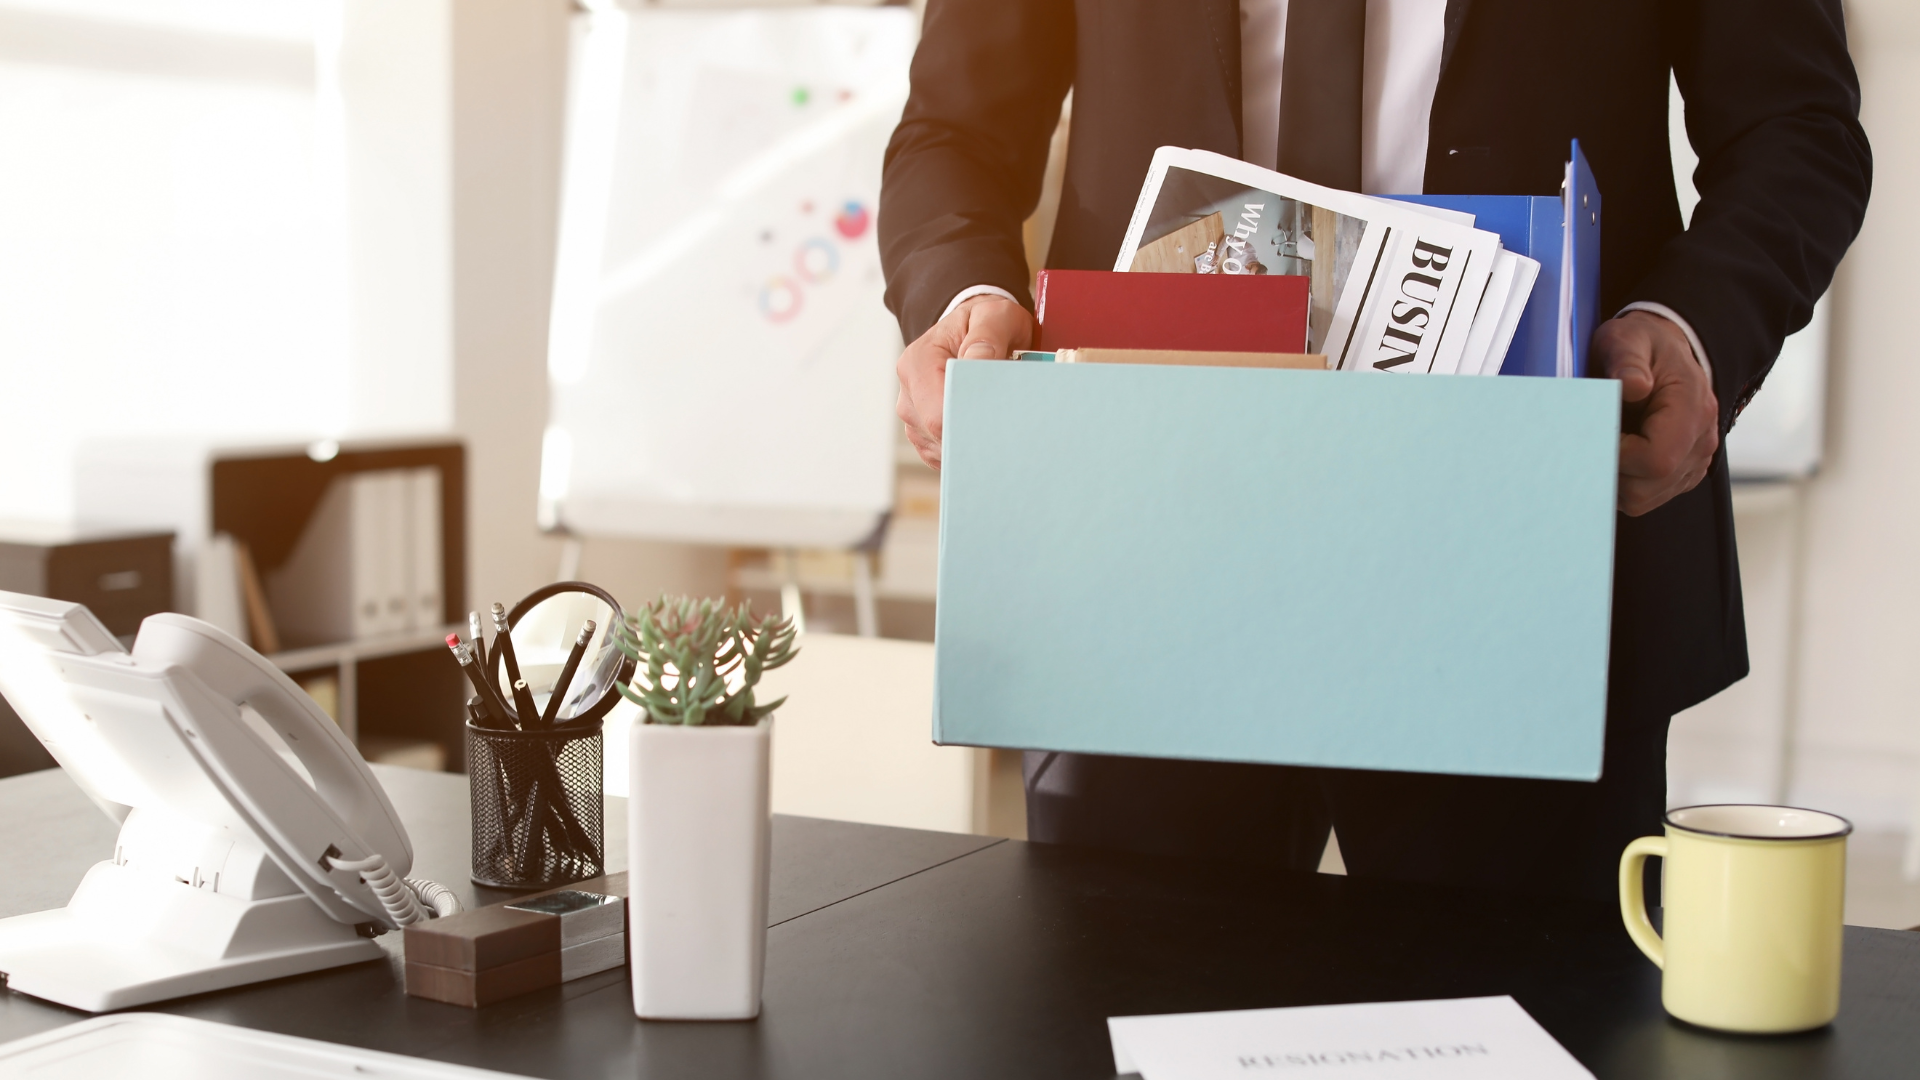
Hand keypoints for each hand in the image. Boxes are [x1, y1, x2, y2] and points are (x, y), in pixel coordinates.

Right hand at [895, 294, 1033, 468]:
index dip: (969, 424)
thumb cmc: (986, 322)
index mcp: (918, 362)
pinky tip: (984, 428)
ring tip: (995, 417)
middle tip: (1007, 424)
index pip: (937, 412)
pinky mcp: (923, 433)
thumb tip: (977, 364)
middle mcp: (908, 392)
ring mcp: (913, 415)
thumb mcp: (995, 316)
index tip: (1000, 423)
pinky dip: (966, 448)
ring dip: (971, 441)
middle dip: (974, 435)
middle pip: (938, 435)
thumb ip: (987, 336)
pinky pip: (944, 455)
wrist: (975, 327)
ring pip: (942, 449)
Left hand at [1594, 311, 1719, 516]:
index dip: (1615, 455)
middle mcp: (1702, 441)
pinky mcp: (1682, 474)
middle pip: (1645, 488)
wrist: (1665, 349)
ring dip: (1611, 479)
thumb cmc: (1642, 344)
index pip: (1656, 460)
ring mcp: (1695, 461)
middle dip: (1607, 469)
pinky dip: (1621, 482)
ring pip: (1642, 499)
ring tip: (1604, 441)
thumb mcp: (1628, 339)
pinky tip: (1615, 451)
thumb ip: (1628, 360)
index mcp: (1692, 408)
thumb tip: (1634, 386)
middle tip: (1591, 437)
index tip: (1595, 431)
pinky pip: (1645, 497)